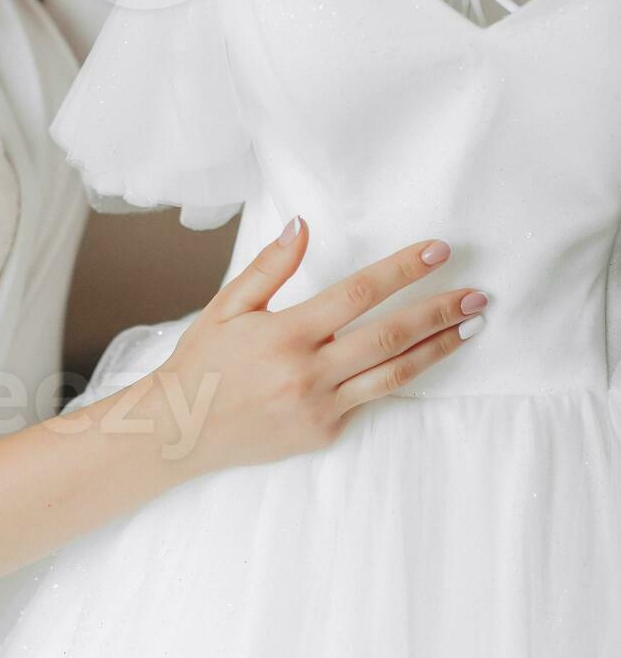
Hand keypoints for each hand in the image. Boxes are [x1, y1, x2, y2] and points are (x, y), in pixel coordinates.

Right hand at [151, 217, 483, 477]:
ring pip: (393, 374)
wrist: (180, 430)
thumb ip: (269, 266)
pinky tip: (421, 360)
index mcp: (285, 333)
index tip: (437, 252)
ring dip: (437, 349)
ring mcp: (320, 407)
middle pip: (389, 336)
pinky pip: (368, 400)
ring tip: (470, 328)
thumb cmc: (203, 363)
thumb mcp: (226, 306)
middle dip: (438, 312)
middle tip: (477, 296)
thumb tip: (303, 225)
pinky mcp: (324, 432)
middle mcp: (308, 372)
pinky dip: (397, 377)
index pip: (357, 293)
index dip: (401, 270)